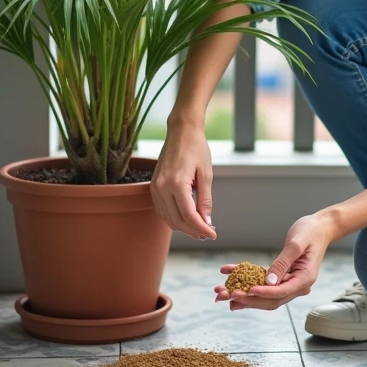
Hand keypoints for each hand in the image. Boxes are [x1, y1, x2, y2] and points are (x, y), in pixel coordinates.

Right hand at [149, 117, 216, 239]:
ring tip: (199, 228)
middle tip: (208, 233)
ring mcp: (155, 187)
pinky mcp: (153, 186)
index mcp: (176, 183)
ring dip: (184, 227)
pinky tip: (186, 219)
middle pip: (177, 221)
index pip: (189, 215)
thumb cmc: (196, 148)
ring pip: (168, 218)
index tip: (213, 235)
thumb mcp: (206, 174)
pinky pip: (162, 210)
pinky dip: (173, 218)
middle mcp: (162, 187)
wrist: (181, 131)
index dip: (202, 229)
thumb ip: (206, 200)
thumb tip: (207, 222)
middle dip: (194, 230)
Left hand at [213, 213, 335, 310]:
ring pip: (264, 295)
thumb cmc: (310, 232)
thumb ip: (283, 263)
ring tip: (222, 293)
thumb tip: (269, 281)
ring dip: (243, 295)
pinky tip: (229, 278)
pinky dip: (246, 282)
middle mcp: (297, 285)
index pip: (281, 292)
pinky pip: (263, 283)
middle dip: (247, 299)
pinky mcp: (282, 277)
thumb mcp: (296, 244)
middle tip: (226, 296)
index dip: (263, 293)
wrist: (319, 227)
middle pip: (270, 299)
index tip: (247, 291)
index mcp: (304, 279)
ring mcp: (289, 283)